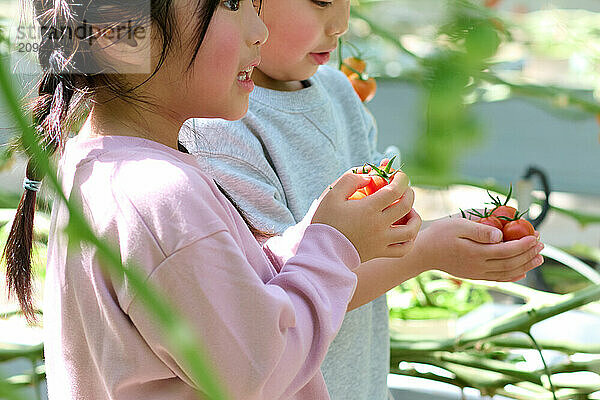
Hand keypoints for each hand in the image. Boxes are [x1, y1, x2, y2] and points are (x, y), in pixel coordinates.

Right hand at [312, 170, 419, 262]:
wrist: (321, 251)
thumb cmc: (326, 221)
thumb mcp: (332, 195)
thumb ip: (350, 180)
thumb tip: (369, 177)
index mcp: (368, 209)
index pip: (394, 190)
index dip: (401, 178)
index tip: (398, 174)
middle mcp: (379, 225)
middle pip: (406, 206)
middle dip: (408, 192)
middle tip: (402, 188)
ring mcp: (381, 241)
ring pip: (410, 230)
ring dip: (414, 217)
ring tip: (409, 211)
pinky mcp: (380, 252)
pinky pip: (404, 249)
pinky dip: (410, 240)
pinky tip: (406, 231)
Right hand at [416, 217, 543, 281]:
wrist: (423, 253)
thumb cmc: (439, 234)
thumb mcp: (458, 225)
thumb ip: (480, 230)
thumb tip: (501, 234)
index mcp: (477, 253)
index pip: (508, 250)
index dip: (524, 244)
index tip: (536, 236)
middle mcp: (479, 266)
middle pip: (511, 263)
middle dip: (529, 254)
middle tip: (542, 244)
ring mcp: (477, 273)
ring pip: (507, 273)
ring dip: (525, 265)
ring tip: (539, 258)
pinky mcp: (474, 276)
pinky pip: (498, 278)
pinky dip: (513, 276)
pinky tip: (521, 272)